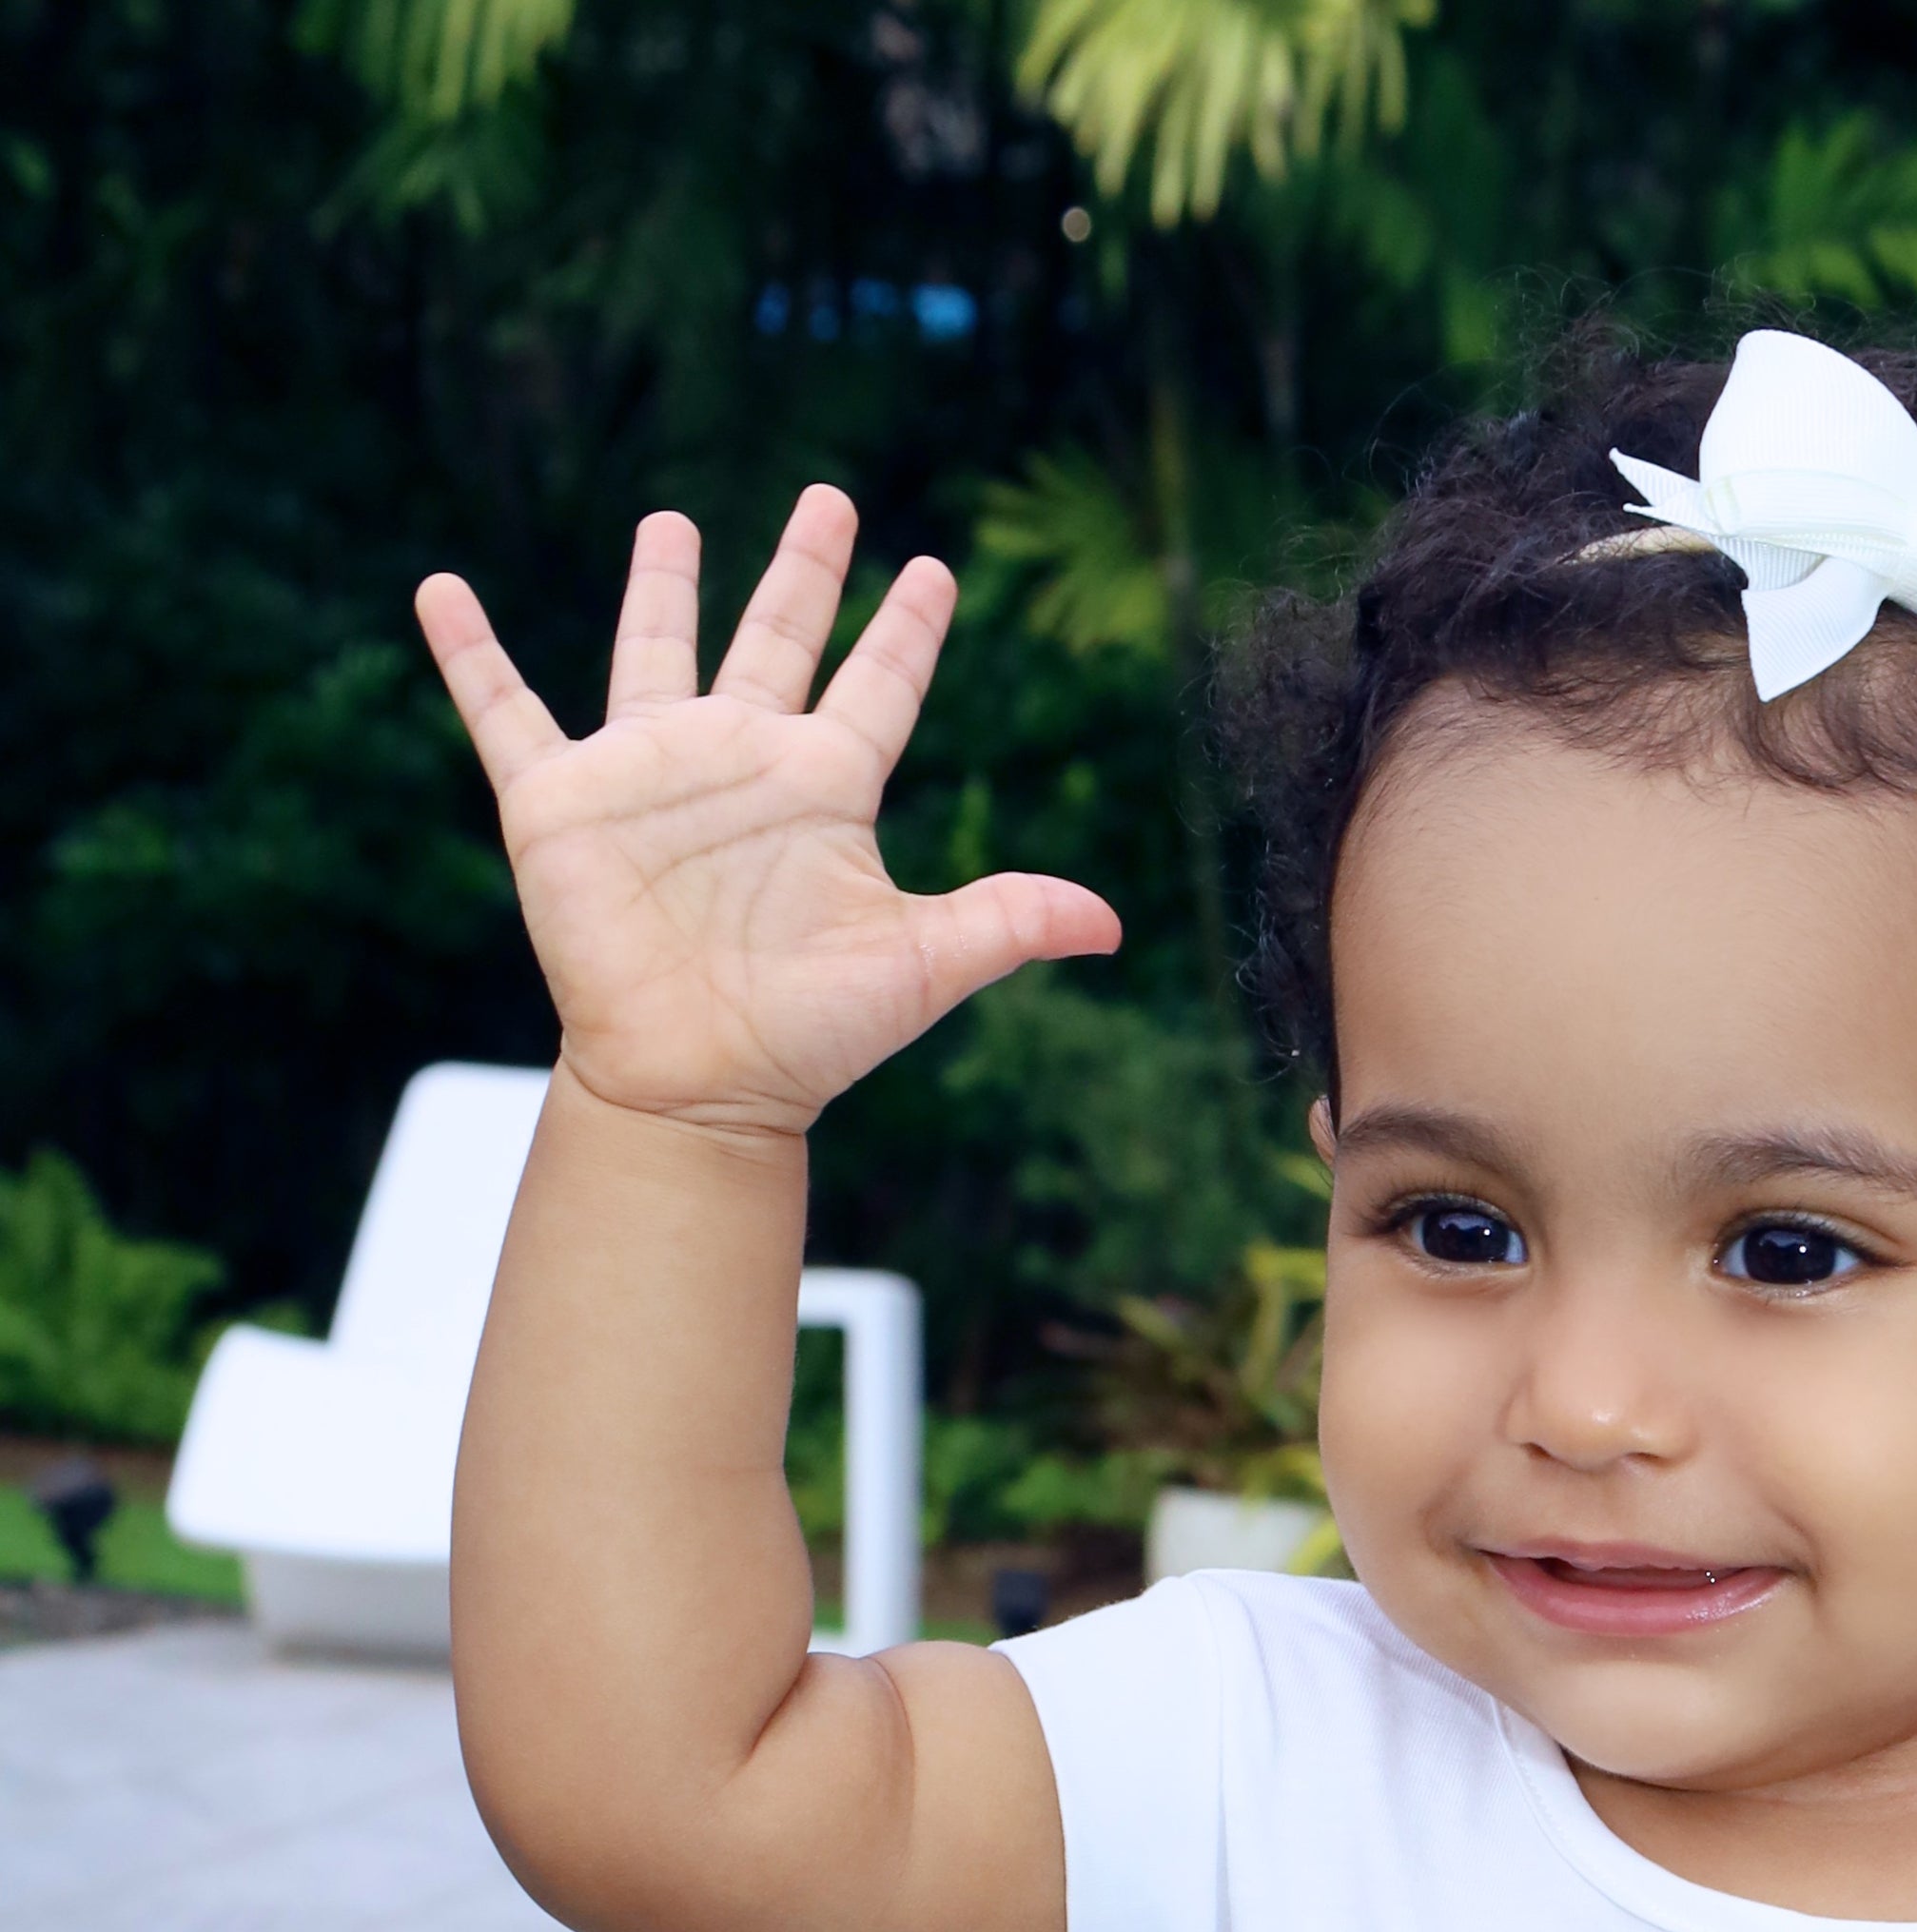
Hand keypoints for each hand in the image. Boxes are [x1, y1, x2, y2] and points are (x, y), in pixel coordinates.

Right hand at [417, 489, 1117, 1139]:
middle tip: (831, 495)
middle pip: (778, 639)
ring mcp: (649, 774)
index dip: (906, 630)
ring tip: (671, 519)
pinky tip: (435, 589)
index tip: (932, 568)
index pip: (877, 687)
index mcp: (824, 790)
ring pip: (655, 651)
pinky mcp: (562, 801)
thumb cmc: (808, 1036)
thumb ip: (1009, 922)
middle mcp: (740, 764)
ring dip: (662, 585)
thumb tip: (1113, 922)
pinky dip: (467, 653)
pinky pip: (503, 709)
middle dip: (805, 570)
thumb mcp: (923, 968)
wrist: (697, 1085)